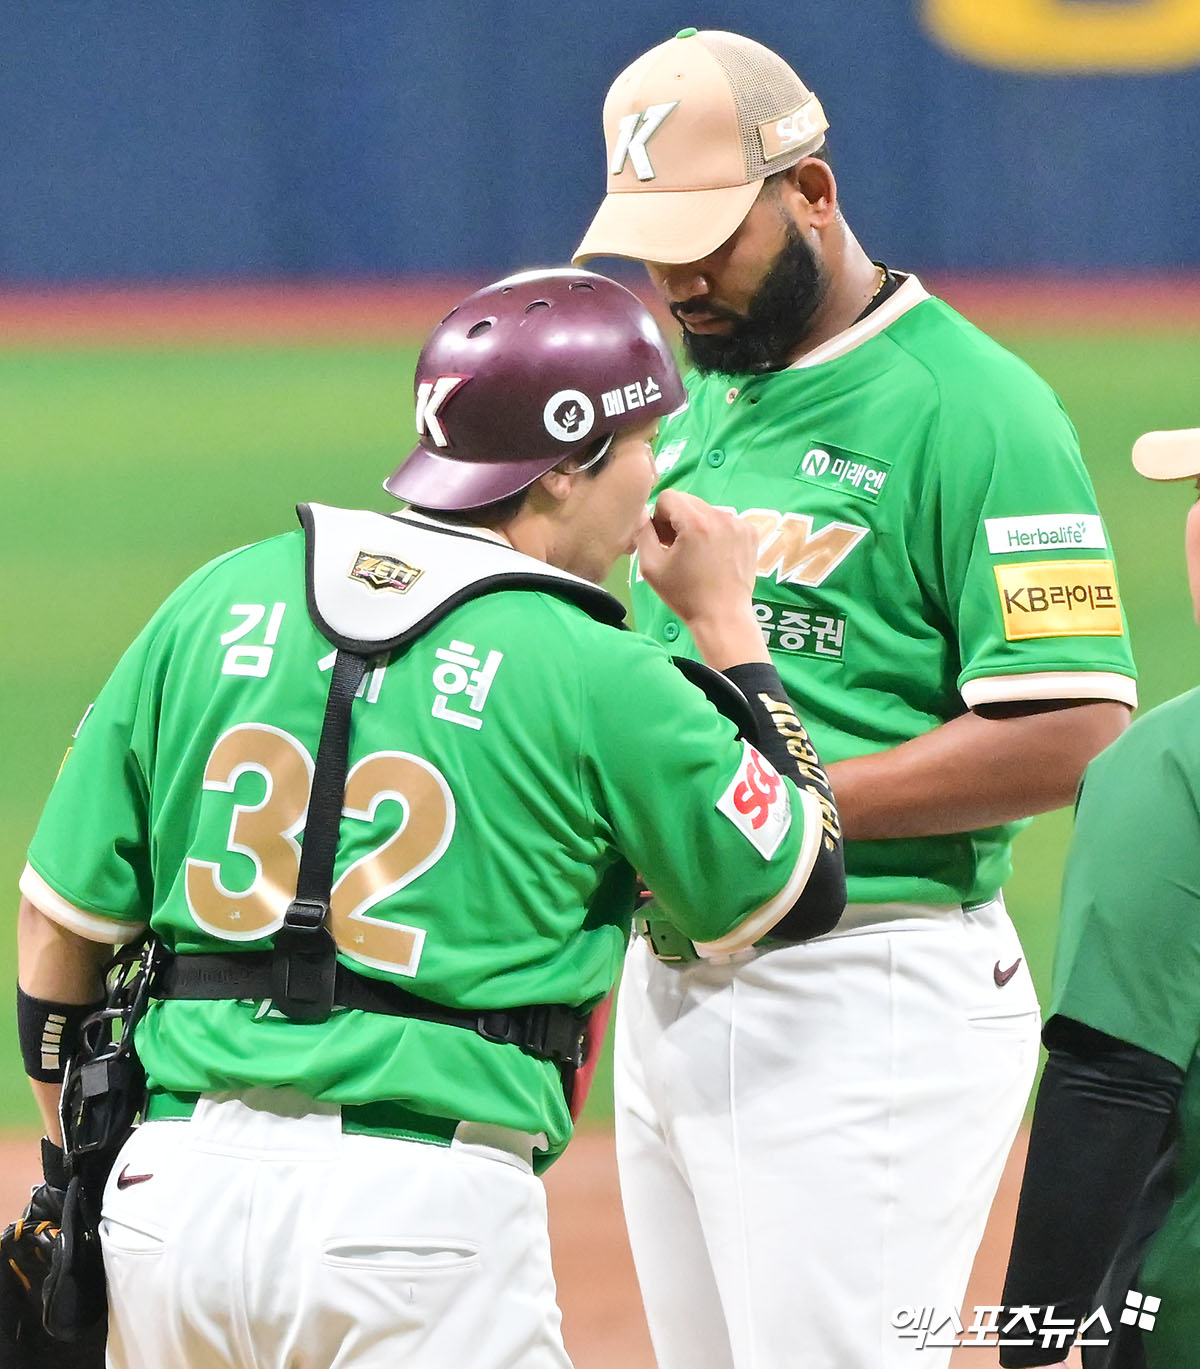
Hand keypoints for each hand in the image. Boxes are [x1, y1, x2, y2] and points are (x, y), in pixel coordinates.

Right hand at [636, 491, 766, 668]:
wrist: (722, 616)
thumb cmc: (684, 595)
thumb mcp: (651, 566)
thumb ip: (642, 533)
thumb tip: (643, 513)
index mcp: (695, 522)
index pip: (668, 497)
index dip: (660, 518)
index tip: (664, 541)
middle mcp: (720, 515)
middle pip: (688, 501)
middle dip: (678, 520)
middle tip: (678, 548)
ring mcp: (739, 523)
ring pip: (706, 510)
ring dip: (697, 526)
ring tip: (697, 555)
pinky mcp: (751, 532)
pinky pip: (724, 521)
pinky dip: (716, 533)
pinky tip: (714, 556)